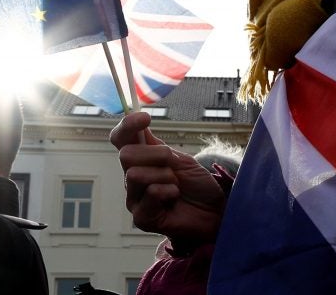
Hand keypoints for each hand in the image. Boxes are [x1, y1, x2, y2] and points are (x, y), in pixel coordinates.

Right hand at [110, 112, 225, 245]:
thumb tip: (136, 119)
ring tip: (176, 186)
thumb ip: (155, 144)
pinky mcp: (142, 218)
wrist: (215, 210)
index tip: (145, 118)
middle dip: (156, 154)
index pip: (120, 139)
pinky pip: (149, 194)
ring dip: (164, 176)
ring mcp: (135, 199)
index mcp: (140, 160)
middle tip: (173, 164)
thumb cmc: (196, 184)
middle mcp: (132, 178)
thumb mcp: (180, 158)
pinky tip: (175, 198)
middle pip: (126, 155)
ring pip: (135, 174)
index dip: (127, 125)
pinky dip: (168, 191)